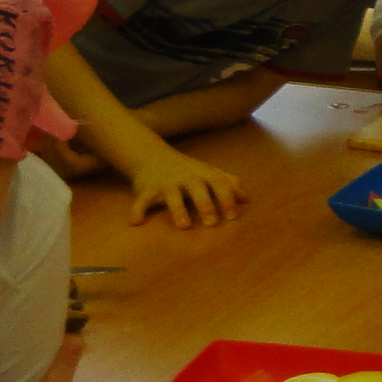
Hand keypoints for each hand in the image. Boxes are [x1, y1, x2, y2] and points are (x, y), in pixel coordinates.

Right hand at [125, 149, 243, 228]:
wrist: (151, 156)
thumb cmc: (187, 170)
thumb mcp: (208, 172)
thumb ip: (228, 183)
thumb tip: (246, 199)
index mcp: (202, 174)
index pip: (218, 182)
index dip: (226, 198)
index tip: (232, 216)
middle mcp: (185, 177)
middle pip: (197, 188)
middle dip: (205, 204)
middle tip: (212, 222)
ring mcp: (165, 183)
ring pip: (171, 195)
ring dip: (177, 209)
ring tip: (184, 225)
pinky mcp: (147, 190)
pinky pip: (142, 200)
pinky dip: (137, 210)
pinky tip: (135, 222)